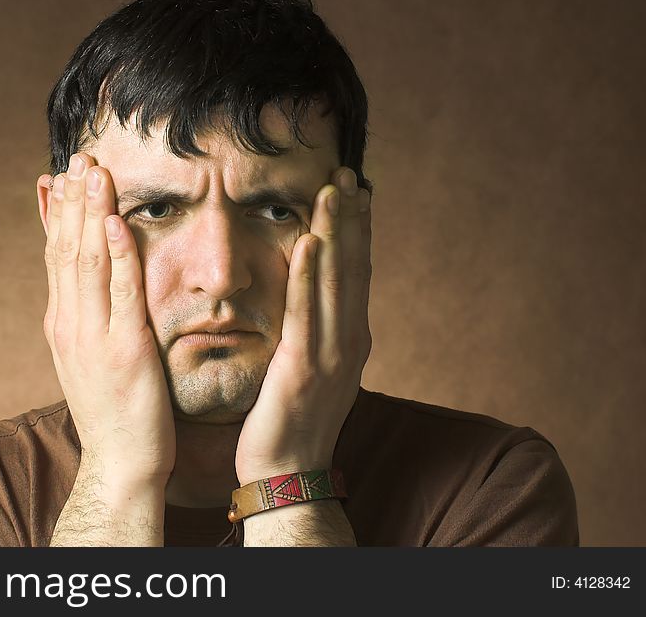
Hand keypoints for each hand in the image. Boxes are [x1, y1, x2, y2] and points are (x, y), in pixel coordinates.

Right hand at [40, 153, 175, 484]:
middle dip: (73, 200)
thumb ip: (85, 316)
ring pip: (87, 262)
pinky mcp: (126, 349)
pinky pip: (121, 293)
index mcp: (62, 324)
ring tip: (94, 170)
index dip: (57, 213)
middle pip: (66, 249)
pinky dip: (117, 255)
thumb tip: (82, 285)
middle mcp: (70, 324)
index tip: (59, 174)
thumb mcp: (88, 357)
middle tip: (79, 155)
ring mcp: (95, 336)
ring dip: (90, 213)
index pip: (55, 256)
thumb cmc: (112, 410)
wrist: (120, 463)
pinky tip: (116, 222)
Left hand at [235, 167, 371, 484]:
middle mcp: (349, 339)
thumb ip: (315, 330)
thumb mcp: (310, 367)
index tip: (354, 189)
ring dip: (336, 231)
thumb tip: (310, 300)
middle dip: (352, 217)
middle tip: (348, 172)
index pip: (356, 271)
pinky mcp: (306, 369)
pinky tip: (309, 241)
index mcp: (349, 336)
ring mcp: (332, 354)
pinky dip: (310, 275)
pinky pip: (306, 312)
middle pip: (353, 266)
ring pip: (336, 281)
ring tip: (334, 189)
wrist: (288, 472)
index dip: (357, 229)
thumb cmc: (292, 420)